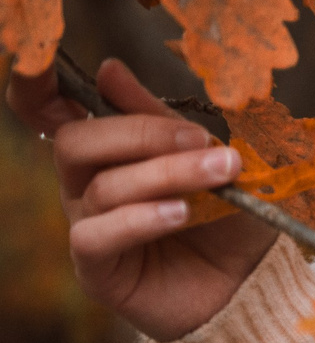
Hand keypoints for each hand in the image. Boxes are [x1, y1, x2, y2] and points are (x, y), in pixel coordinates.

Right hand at [7, 59, 276, 341]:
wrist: (254, 282)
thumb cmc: (230, 216)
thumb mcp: (205, 158)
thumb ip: (160, 118)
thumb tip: (108, 68)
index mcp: (106, 150)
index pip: (49, 111)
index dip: (33, 85)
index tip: (36, 60)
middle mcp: (84, 185)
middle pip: (77, 143)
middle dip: (143, 134)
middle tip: (203, 141)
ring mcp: (88, 226)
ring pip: (103, 188)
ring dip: (167, 175)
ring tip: (220, 175)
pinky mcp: (98, 269)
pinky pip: (98, 236)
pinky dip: (140, 219)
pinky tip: (180, 214)